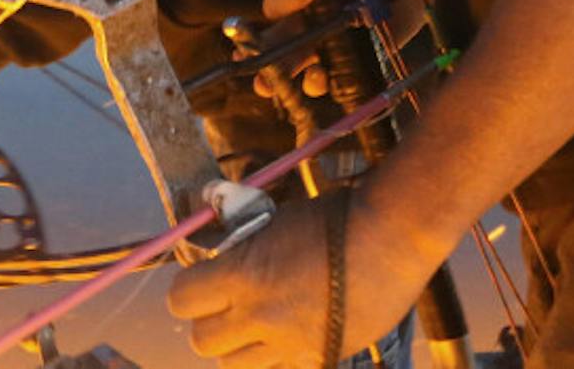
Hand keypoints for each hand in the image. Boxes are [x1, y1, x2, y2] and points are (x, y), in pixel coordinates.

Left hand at [166, 191, 429, 367]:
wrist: (391, 239)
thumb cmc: (333, 219)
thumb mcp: (272, 221)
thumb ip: (239, 243)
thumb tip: (216, 249)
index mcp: (243, 275)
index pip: (181, 300)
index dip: (188, 292)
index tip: (201, 283)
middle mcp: (259, 316)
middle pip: (202, 341)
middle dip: (210, 322)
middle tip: (228, 306)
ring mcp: (289, 344)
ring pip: (234, 366)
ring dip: (238, 348)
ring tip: (256, 326)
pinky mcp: (318, 359)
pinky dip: (275, 360)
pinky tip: (289, 337)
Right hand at [256, 0, 421, 97]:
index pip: (280, 0)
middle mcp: (304, 23)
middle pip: (272, 38)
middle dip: (256, 48)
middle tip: (244, 56)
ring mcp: (321, 48)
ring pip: (287, 64)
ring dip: (273, 77)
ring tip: (264, 86)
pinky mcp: (340, 66)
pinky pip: (318, 81)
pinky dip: (313, 84)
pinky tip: (319, 79)